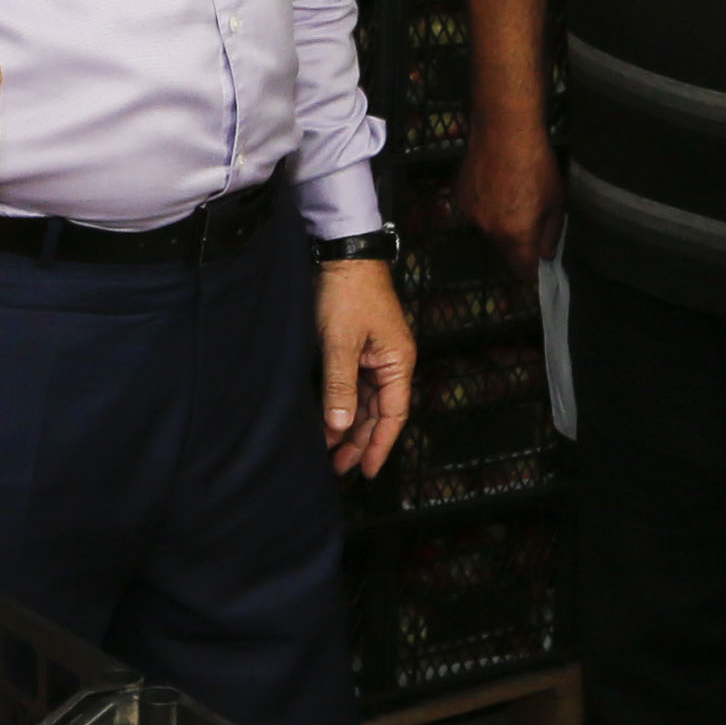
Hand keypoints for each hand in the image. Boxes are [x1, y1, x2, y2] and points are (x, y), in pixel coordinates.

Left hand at [318, 259, 414, 477]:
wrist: (342, 253)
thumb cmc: (348, 293)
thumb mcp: (341, 342)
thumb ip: (340, 386)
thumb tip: (339, 426)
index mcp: (398, 363)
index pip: (393, 415)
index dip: (379, 445)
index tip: (365, 470)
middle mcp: (391, 363)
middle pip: (379, 412)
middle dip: (360, 441)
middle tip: (338, 468)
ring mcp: (374, 355)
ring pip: (365, 401)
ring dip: (349, 425)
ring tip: (330, 450)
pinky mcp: (357, 348)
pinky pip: (354, 385)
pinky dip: (342, 404)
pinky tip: (328, 419)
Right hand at [455, 107, 562, 276]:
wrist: (504, 132)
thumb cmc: (537, 165)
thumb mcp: (556, 200)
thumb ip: (551, 233)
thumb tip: (546, 254)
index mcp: (517, 235)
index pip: (523, 270)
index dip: (533, 270)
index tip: (539, 263)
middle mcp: (490, 231)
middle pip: (505, 253)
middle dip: (518, 246)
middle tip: (530, 222)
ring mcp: (472, 216)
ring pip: (489, 232)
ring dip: (500, 225)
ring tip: (510, 198)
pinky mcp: (460, 200)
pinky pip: (476, 214)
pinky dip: (486, 208)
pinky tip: (494, 187)